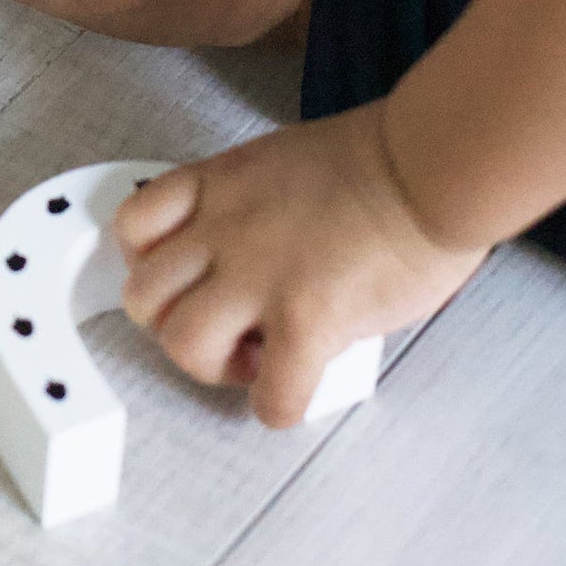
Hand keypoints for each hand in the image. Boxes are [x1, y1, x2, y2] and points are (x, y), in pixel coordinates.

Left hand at [113, 106, 486, 426]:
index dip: (151, 264)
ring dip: (214, 366)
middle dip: (174, 322)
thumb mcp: (282, 160)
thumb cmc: (381, 159)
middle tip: (223, 325)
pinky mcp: (306, 320)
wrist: (433, 165)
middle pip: (143, 296)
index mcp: (219, 185)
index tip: (188, 279)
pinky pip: (268, 395)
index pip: (133, 226)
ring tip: (256, 358)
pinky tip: (297, 388)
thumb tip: (248, 252)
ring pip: (183, 345)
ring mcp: (260, 276)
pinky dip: (277, 406)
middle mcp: (225, 229)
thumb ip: (248, 202)